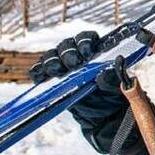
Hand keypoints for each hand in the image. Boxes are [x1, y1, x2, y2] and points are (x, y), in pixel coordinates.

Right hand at [30, 31, 137, 153]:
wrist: (104, 116)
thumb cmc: (112, 96)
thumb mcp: (116, 86)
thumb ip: (112, 77)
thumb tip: (108, 69)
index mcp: (94, 52)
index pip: (86, 38)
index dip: (84, 42)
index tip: (87, 52)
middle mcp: (77, 56)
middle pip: (66, 46)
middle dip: (68, 53)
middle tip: (74, 64)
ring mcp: (63, 68)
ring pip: (51, 57)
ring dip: (52, 61)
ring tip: (58, 71)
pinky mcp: (52, 82)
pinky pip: (40, 72)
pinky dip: (38, 72)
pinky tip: (41, 76)